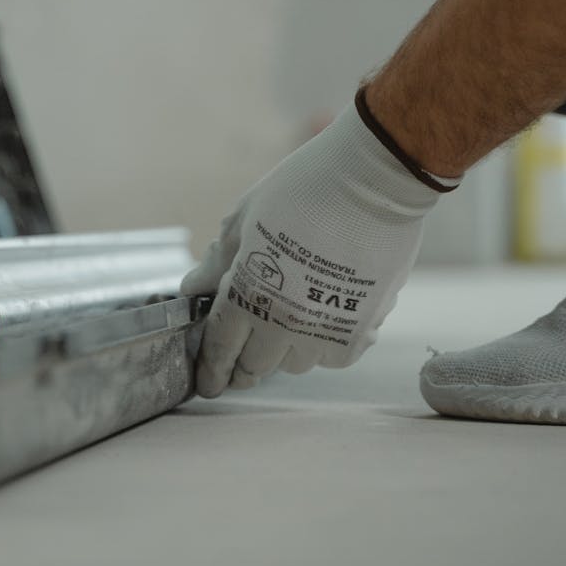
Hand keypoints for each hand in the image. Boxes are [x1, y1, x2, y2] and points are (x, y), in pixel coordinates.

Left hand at [181, 98, 454, 396]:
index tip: (208, 383)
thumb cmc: (303, 189)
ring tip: (288, 325)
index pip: (220, 346)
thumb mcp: (245, 218)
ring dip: (285, 351)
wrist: (373, 182)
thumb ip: (217, 263)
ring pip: (295, 363)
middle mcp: (283, 321)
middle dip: (242, 367)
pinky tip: (324, 319)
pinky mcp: (361, 330)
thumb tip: (192, 292)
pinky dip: (324, 345)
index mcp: (248, 292)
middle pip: (255, 366)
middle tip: (241, 361)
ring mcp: (324, 329)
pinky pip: (334, 357)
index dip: (211, 369)